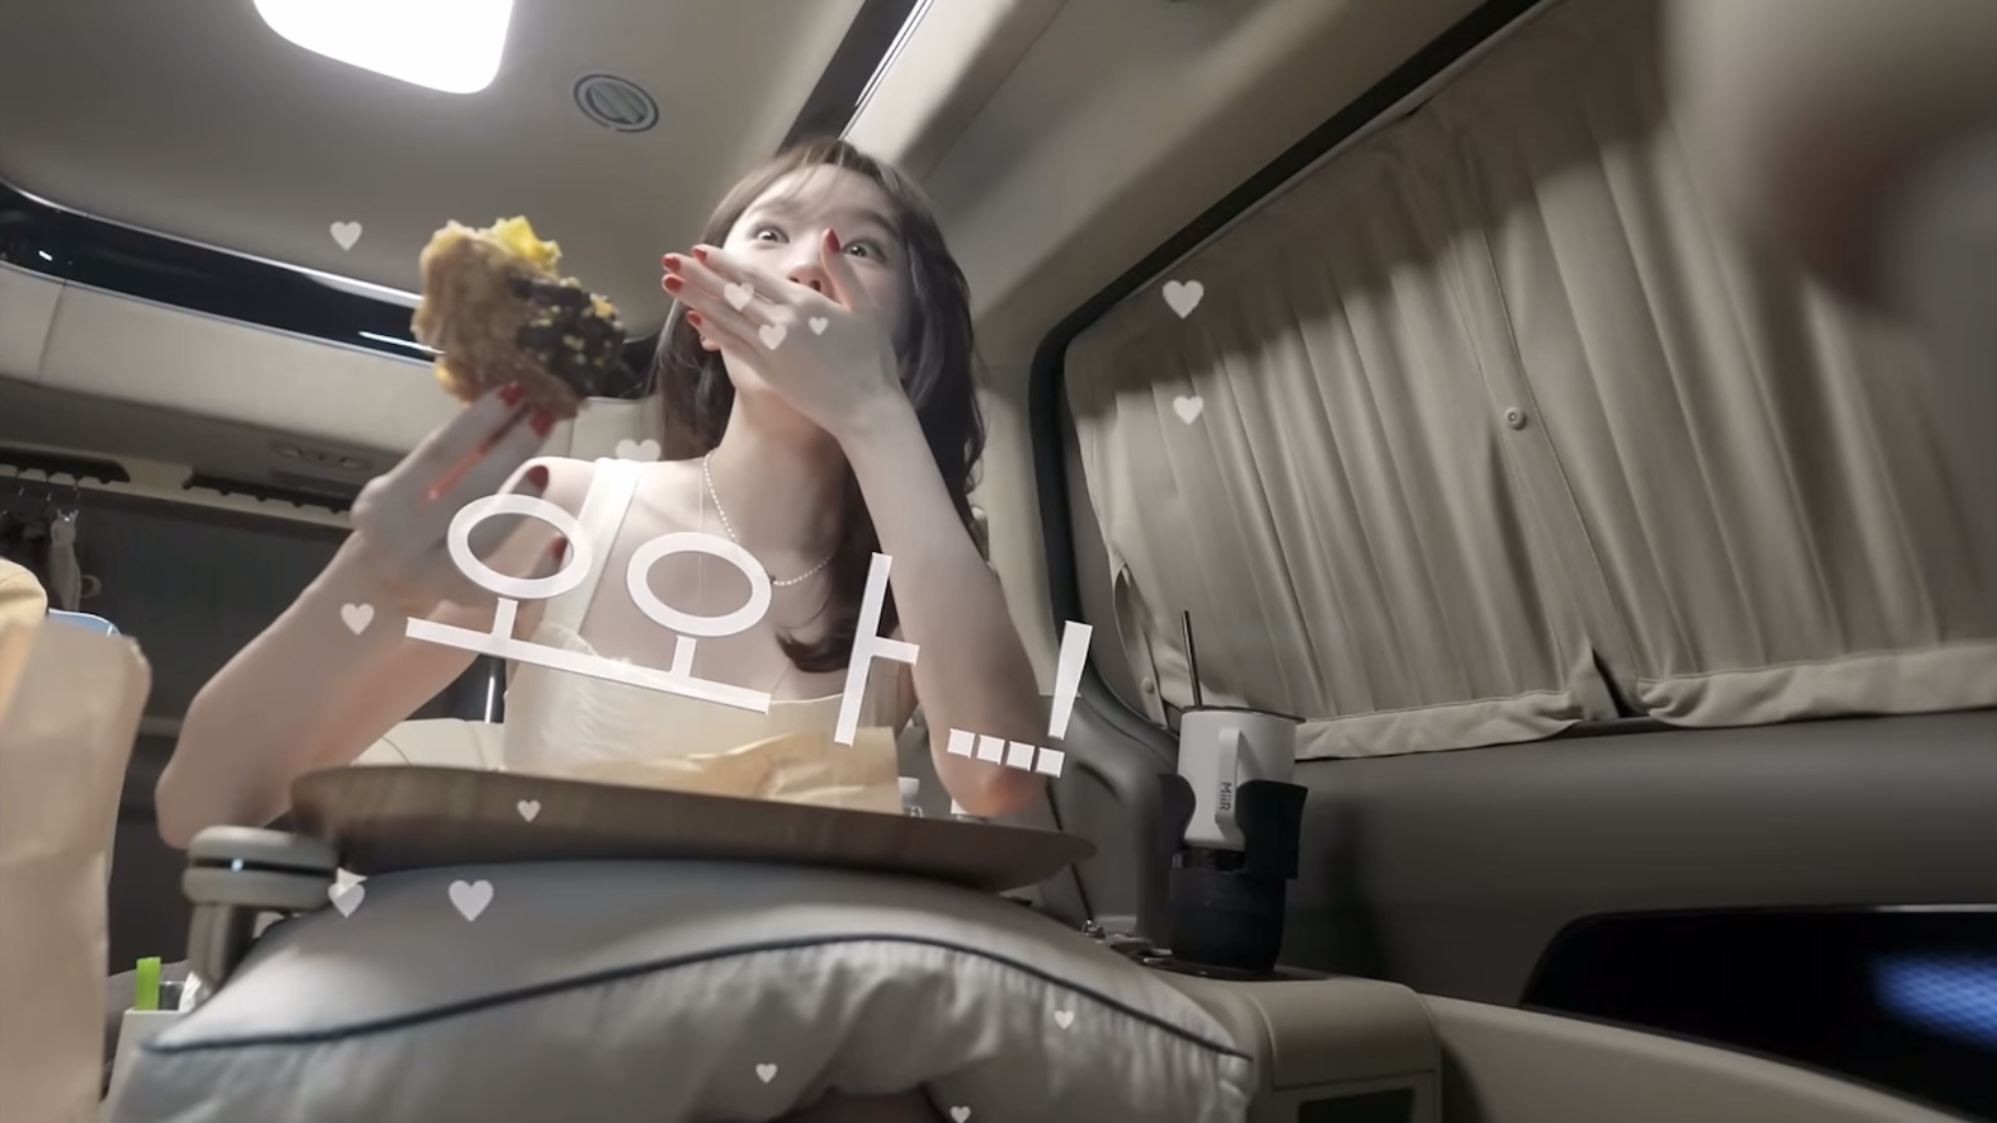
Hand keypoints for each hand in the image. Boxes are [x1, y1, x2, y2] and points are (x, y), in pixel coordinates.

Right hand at [346, 384, 558, 615]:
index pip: (438, 453)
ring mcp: (435, 577)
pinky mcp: (465, 603)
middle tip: (543, 417)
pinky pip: (511, 590)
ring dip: (520, 500)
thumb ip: (447, 459)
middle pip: (469, 491)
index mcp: (385, 504)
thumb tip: (502, 410)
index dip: (479, 420)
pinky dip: (540, 570)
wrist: (379, 587)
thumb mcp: (407, 488)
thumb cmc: (402, 522)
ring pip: (488, 537)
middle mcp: (405, 542)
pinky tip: (562, 542)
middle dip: (510, 451)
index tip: (514, 390)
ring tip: (543, 467)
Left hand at [661, 233, 901, 440]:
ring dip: (694, 298)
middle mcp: (781, 324)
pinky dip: (711, 330)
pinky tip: (693, 318)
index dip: (725, 262)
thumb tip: (827, 235)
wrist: (865, 411)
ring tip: (669, 282)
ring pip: (724, 318)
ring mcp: (770, 350)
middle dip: (698, 274)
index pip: (755, 276)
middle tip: (669, 258)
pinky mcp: (767, 373)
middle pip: (731, 294)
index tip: (701, 249)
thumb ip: (842, 271)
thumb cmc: (872, 361)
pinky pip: (732, 346)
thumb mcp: (865, 309)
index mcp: (805, 304)